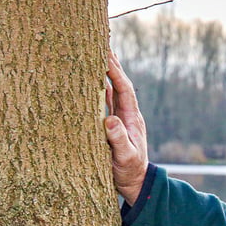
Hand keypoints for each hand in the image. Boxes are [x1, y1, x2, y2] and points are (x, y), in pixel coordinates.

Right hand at [104, 50, 147, 205]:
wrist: (134, 184)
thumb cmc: (129, 171)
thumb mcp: (125, 157)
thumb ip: (119, 140)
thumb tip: (109, 120)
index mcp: (132, 118)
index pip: (124, 89)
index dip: (115, 71)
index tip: (105, 53)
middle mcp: (126, 114)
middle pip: (119, 83)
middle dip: (111, 64)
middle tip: (101, 42)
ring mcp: (119, 118)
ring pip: (111, 90)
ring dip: (104, 73)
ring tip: (96, 53)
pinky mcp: (111, 125)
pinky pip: (104, 102)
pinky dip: (98, 88)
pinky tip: (91, 78)